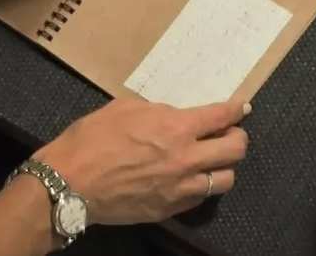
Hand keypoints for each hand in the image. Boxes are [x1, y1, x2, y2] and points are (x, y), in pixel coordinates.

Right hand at [36, 97, 249, 224]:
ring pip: (225, 180)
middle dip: (237, 137)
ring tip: (212, 159)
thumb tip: (171, 116)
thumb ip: (157, 111)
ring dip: (223, 166)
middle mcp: (186, 159)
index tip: (243, 107)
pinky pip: (201, 197)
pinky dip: (203, 186)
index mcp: (175, 128)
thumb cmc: (94, 137)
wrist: (73, 181)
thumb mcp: (126, 108)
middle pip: (234, 150)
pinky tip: (191, 178)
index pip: (220, 116)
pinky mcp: (170, 209)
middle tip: (230, 133)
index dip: (236, 110)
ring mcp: (180, 188)